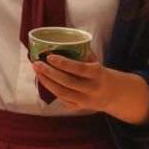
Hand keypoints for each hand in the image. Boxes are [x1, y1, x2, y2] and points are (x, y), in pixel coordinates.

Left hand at [33, 55, 148, 124]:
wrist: (111, 94)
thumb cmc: (98, 73)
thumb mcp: (95, 61)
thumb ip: (81, 52)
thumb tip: (60, 41)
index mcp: (97, 74)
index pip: (79, 69)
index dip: (63, 63)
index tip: (49, 56)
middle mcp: (92, 88)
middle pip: (67, 82)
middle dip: (49, 72)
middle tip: (36, 63)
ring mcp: (85, 100)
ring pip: (62, 92)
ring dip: (46, 82)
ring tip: (37, 71)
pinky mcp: (78, 107)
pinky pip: (62, 99)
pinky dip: (51, 89)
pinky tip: (44, 80)